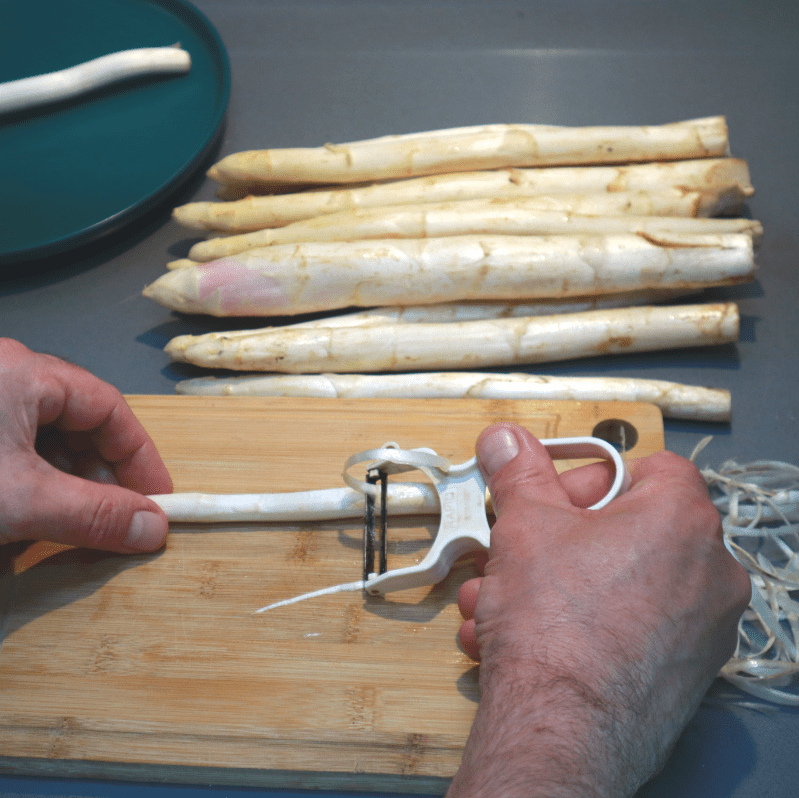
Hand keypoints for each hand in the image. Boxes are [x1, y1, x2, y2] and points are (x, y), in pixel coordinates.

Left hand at [0, 338, 172, 552]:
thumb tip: (154, 529)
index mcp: (24, 371)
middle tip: (118, 519)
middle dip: (103, 475)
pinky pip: (15, 449)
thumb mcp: (21, 499)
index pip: (109, 408)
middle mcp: (5, 375)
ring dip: (67, 483)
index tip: (157, 501)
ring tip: (74, 523)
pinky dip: (32, 483)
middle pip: (79, 424)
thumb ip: (92, 514)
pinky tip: (30, 516)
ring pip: (46, 439)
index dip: (140, 457)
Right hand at [448, 423, 750, 797]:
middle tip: (520, 547)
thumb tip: (506, 442)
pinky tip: (524, 635)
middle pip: (627, 527)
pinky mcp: (683, 673)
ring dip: (553, 583)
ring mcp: (701, 628)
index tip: (553, 498)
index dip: (590, 476)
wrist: (559, 728)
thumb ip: (518, 473)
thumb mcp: (524, 525)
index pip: (648, 467)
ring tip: (501, 599)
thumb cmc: (556, 625)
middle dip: (558, 537)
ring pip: (617, 582)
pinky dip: (579, 623)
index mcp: (682, 520)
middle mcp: (709, 572)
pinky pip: (627, 626)